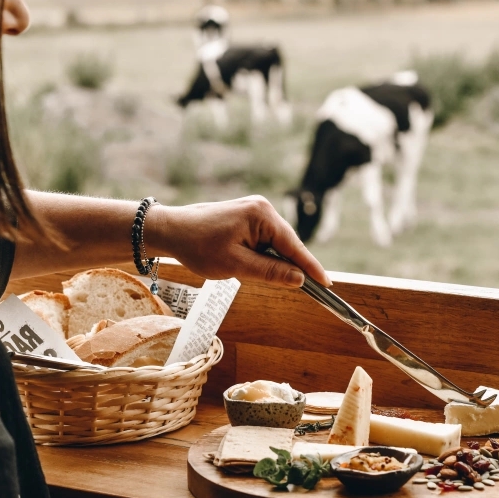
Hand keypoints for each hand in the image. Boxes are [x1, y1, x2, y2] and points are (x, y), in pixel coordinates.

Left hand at [149, 196, 330, 288]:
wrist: (171, 230)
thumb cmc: (198, 246)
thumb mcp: (236, 265)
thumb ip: (270, 272)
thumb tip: (299, 279)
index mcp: (262, 215)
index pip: (294, 246)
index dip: (310, 267)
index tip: (327, 285)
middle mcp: (263, 208)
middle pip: (287, 244)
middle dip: (288, 266)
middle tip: (291, 289)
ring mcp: (255, 210)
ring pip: (275, 244)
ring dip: (271, 262)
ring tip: (250, 272)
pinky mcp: (247, 216)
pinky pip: (264, 240)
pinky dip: (262, 255)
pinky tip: (249, 264)